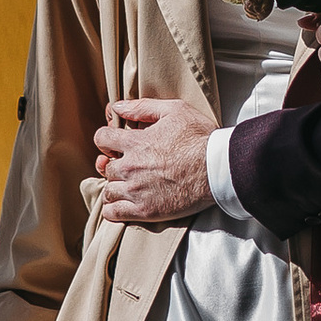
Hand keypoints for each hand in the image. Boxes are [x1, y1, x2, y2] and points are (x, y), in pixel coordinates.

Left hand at [94, 97, 216, 224]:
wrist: (219, 169)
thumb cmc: (200, 138)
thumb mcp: (174, 111)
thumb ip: (142, 108)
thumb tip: (117, 108)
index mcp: (135, 142)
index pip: (101, 139)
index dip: (106, 139)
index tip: (115, 145)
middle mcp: (130, 167)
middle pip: (105, 167)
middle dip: (113, 165)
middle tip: (127, 166)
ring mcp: (136, 191)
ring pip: (108, 192)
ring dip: (114, 188)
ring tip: (126, 186)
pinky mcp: (146, 210)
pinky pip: (114, 213)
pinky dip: (113, 210)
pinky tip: (120, 205)